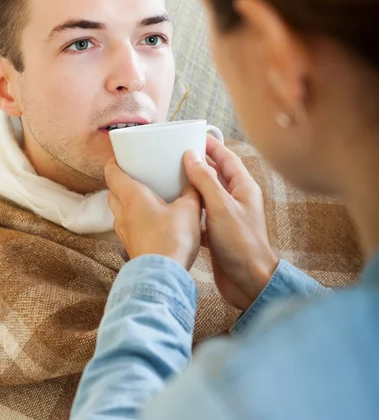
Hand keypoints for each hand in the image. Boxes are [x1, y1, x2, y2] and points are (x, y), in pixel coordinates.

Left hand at [105, 158, 201, 269]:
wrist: (162, 277)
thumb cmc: (172, 239)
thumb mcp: (189, 210)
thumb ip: (192, 192)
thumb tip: (194, 181)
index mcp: (132, 196)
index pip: (111, 173)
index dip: (114, 162)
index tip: (121, 156)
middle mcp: (122, 213)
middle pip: (112, 192)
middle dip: (121, 182)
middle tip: (137, 175)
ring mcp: (124, 232)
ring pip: (118, 211)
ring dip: (126, 203)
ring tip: (145, 199)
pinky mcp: (130, 246)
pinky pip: (127, 227)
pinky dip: (134, 220)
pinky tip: (151, 222)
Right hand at [184, 136, 278, 309]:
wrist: (249, 283)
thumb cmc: (241, 244)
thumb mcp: (221, 207)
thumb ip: (206, 180)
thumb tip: (192, 156)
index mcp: (244, 188)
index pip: (227, 159)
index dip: (212, 147)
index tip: (193, 137)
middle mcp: (236, 200)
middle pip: (216, 175)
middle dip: (198, 164)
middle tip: (176, 155)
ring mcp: (227, 217)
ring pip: (207, 195)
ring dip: (192, 186)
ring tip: (170, 177)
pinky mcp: (218, 234)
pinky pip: (201, 215)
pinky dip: (190, 209)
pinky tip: (174, 207)